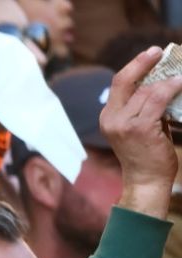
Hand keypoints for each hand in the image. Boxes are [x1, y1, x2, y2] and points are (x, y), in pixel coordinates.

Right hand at [104, 47, 181, 218]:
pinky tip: (180, 82)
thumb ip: (143, 107)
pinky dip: (171, 87)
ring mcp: (124, 124)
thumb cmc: (147, 154)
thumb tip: (160, 82)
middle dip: (143, 62)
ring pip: (146, 89)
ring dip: (166, 78)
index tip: (150, 54)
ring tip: (180, 73)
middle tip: (159, 51)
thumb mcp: (139, 126)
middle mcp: (111, 119)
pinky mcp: (139, 128)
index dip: (134, 66)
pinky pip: (157, 99)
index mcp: (108, 117)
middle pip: (125, 81)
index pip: (119, 84)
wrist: (146, 180)